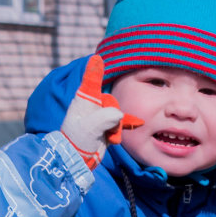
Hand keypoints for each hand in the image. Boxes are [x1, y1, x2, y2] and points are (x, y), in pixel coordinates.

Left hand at [60, 55, 143, 169]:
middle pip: (111, 101)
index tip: (97, 57)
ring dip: (116, 126)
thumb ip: (105, 117)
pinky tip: (138, 123)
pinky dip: (125, 125)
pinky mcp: (106, 126)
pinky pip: (120, 122)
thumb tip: (119, 114)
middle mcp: (92, 105)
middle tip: (104, 129)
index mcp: (84, 100)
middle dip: (112, 114)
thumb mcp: (90, 127)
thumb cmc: (78, 140)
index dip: (95, 69)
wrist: (78, 159)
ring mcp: (99, 115)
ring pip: (117, 114)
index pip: (90, 81)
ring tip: (108, 137)